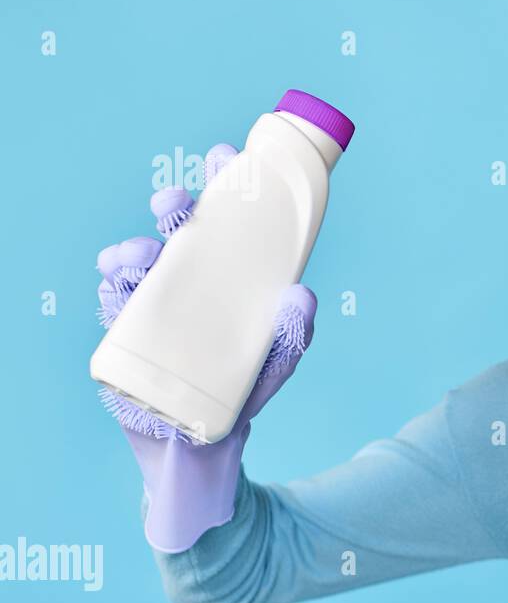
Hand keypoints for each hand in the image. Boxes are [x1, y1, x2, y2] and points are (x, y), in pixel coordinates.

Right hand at [96, 143, 317, 552]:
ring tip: (145, 255)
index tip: (225, 157)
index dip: (220, 185)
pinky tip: (120, 284)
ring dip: (135, 249)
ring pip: (133, 261)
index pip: (221, 221)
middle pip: (171, 232)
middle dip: (171, 209)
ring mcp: (150, 306)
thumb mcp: (279, 358)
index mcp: (223, 276)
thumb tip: (301, 295)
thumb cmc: (244, 388)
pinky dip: (113, 288)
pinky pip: (111, 302)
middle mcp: (184, 282)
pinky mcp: (124, 335)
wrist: (208, 445)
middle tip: (179, 209)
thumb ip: (294, 330)